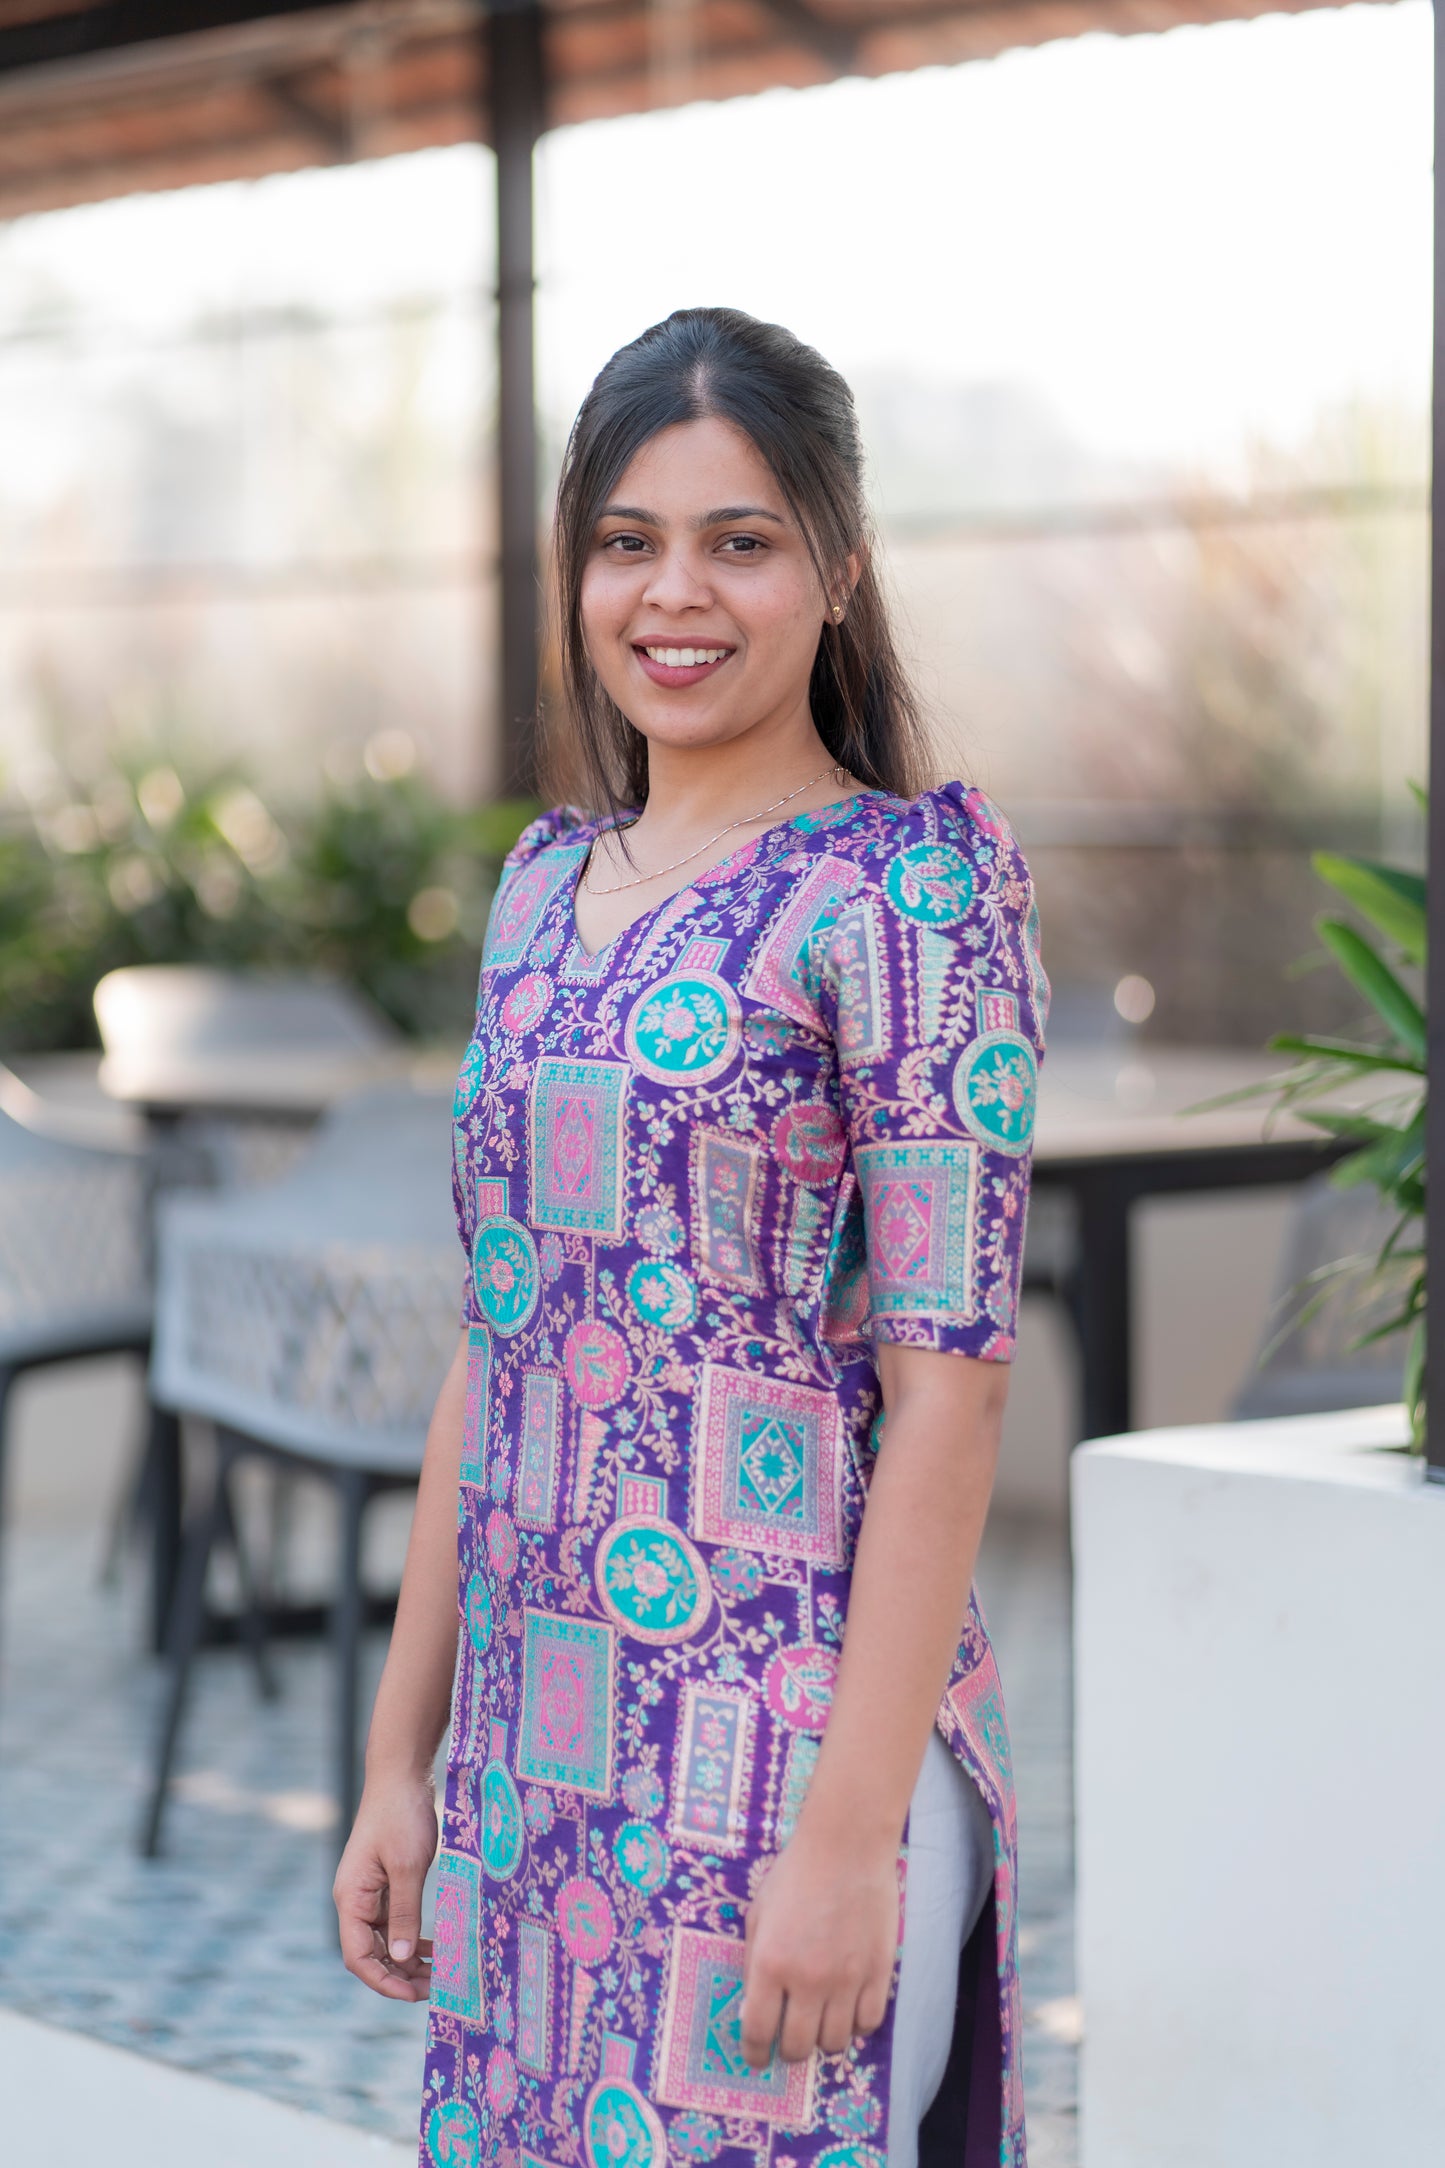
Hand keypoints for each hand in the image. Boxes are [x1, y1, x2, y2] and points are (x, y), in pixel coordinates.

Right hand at [334, 1770, 439, 2001]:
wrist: (400, 1774)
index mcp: (352, 1898)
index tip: (414, 1995)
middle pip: (371, 1953)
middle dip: (400, 1976)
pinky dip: (412, 1937)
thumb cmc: (402, 1815)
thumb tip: (403, 1958)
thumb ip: (405, 1911)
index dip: (384, 1981)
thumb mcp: (408, 1865)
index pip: (358, 1956)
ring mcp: (369, 1892)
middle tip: (436, 1989)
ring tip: (439, 1975)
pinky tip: (433, 1946)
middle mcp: (355, 1900)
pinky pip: (395, 1921)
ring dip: (408, 1960)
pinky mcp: (384, 1882)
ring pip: (385, 1940)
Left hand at [740, 1827, 898, 2065]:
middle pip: (798, 2047)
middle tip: (790, 2041)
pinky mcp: (878, 1973)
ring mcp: (846, 1980)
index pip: (758, 2032)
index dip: (755, 2054)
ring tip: (820, 2024)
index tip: (758, 2058)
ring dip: (823, 2040)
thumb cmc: (795, 1874)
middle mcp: (807, 1980)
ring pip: (835, 2043)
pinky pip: (868, 2024)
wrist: (846, 1846)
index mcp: (770, 1964)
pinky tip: (849, 2011)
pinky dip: (857, 2026)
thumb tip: (752, 2008)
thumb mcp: (758, 1914)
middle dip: (789, 2051)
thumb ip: (753, 1963)